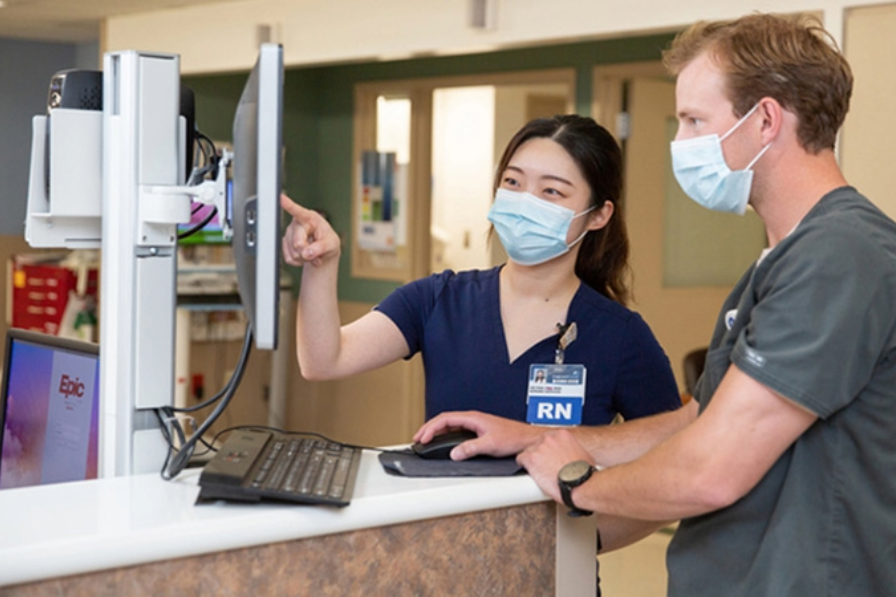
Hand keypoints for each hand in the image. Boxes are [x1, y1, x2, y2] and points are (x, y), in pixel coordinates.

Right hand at [280, 194, 339, 266]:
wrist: (324, 251)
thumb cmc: (329, 242)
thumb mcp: (332, 244)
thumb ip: (321, 248)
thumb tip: (307, 253)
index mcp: (309, 218)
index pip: (298, 211)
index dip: (288, 205)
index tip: (281, 198)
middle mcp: (297, 223)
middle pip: (298, 243)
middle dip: (308, 253)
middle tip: (317, 255)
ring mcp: (289, 234)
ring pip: (293, 253)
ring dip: (305, 258)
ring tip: (312, 254)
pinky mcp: (285, 244)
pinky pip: (289, 259)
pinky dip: (299, 262)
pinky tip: (305, 257)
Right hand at [413, 411, 542, 460]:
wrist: (527, 439)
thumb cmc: (513, 437)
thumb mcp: (490, 444)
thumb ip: (471, 448)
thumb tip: (454, 453)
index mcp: (473, 418)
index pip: (445, 419)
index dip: (431, 428)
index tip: (423, 438)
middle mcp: (472, 419)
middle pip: (444, 421)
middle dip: (428, 429)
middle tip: (417, 439)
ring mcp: (474, 425)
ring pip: (449, 425)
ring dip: (436, 432)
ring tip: (425, 440)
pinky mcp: (477, 432)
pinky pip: (456, 431)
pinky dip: (445, 436)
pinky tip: (442, 443)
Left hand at [517, 429, 592, 502]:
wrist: (580, 484)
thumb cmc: (584, 473)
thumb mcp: (582, 453)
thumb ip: (572, 449)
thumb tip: (571, 455)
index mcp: (562, 434)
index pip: (548, 438)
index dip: (548, 449)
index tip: (548, 456)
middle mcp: (549, 438)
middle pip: (537, 443)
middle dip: (540, 454)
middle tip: (545, 465)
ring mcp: (539, 447)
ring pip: (528, 451)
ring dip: (532, 460)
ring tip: (539, 471)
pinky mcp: (531, 458)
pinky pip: (521, 459)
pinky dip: (523, 465)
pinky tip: (530, 472)